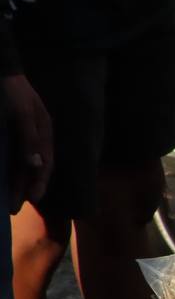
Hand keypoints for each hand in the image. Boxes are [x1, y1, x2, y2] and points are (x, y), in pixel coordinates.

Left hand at [2, 74, 52, 213]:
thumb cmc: (12, 90)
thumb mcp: (21, 113)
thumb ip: (29, 138)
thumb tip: (35, 165)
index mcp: (44, 133)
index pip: (45, 163)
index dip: (39, 182)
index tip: (32, 198)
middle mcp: (33, 138)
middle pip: (32, 168)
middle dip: (23, 188)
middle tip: (14, 208)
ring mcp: (19, 137)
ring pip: (19, 165)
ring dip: (13, 183)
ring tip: (8, 201)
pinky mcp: (8, 136)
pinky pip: (9, 157)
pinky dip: (7, 170)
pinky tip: (2, 180)